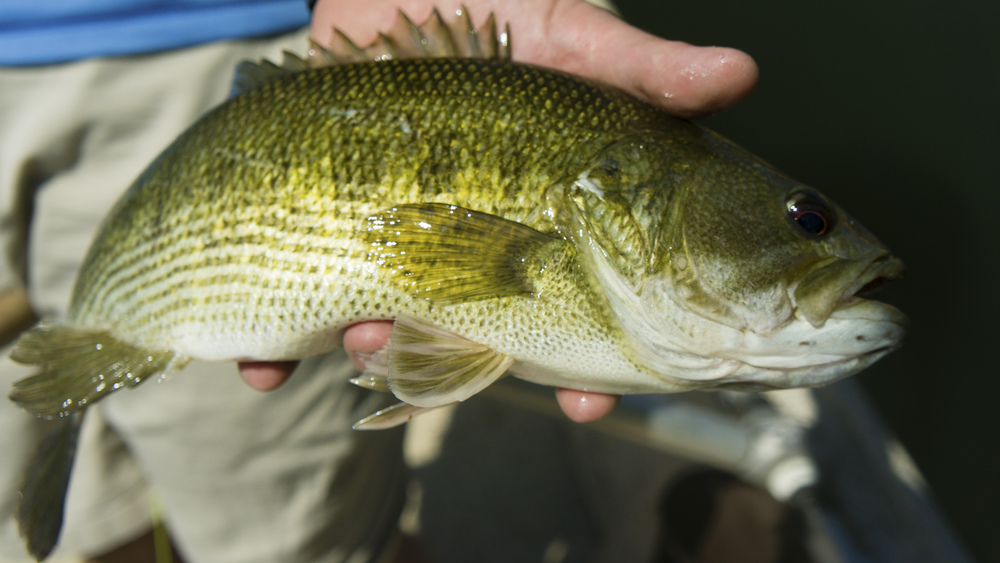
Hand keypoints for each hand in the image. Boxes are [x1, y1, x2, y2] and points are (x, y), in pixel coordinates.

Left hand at [240, 0, 759, 422]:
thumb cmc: (493, 6)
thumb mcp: (568, 33)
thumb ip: (641, 68)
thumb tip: (742, 74)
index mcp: (555, 223)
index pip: (586, 315)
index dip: (590, 366)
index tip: (584, 398)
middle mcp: (482, 247)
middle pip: (485, 342)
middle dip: (460, 370)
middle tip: (433, 363)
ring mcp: (402, 246)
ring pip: (396, 335)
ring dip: (375, 354)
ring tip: (358, 337)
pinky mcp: (328, 231)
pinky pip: (303, 308)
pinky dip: (277, 346)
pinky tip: (262, 363)